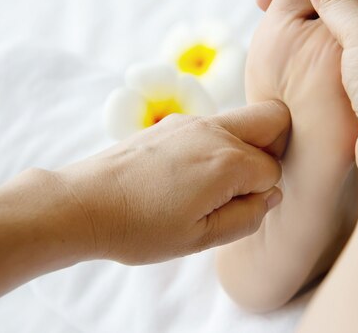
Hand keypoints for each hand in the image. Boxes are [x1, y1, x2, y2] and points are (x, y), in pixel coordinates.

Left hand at [53, 100, 289, 263]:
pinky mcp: (171, 122)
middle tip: (246, 182)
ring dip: (243, 147)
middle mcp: (214, 131)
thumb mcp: (200, 238)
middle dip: (273, 147)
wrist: (84, 204)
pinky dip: (216, 145)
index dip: (263, 193)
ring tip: (210, 185)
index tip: (237, 209)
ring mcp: (191, 121)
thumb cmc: (141, 228)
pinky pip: (212, 126)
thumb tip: (271, 195)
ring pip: (241, 120)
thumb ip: (247, 216)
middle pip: (272, 119)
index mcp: (227, 161)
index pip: (274, 169)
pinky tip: (187, 176)